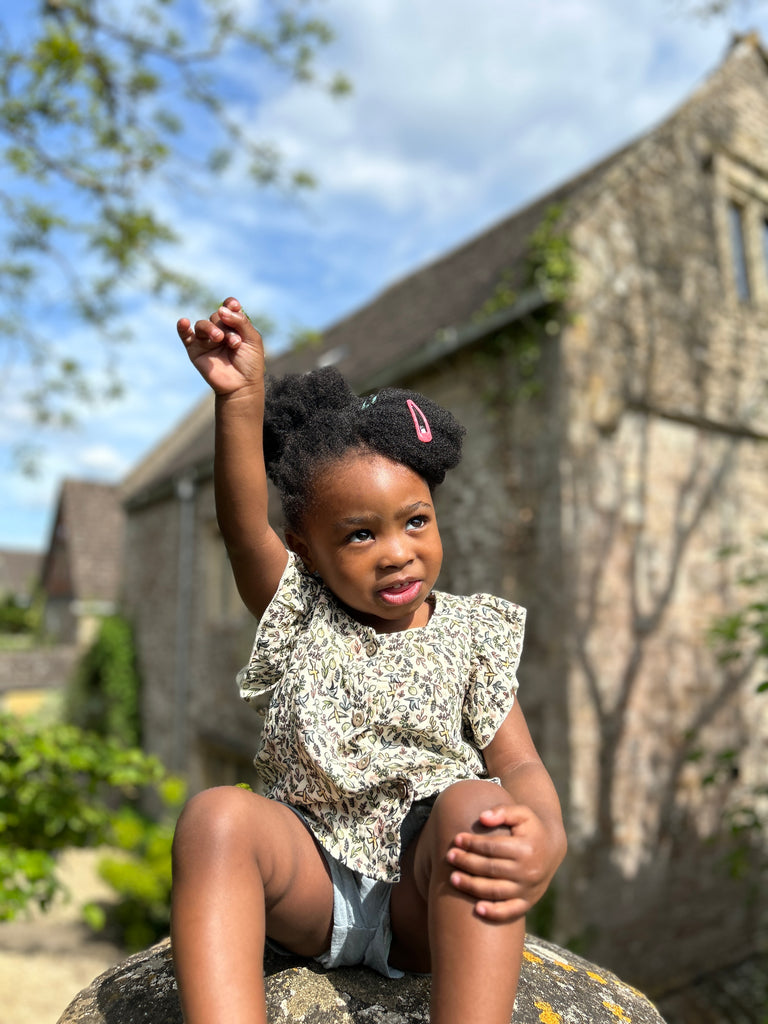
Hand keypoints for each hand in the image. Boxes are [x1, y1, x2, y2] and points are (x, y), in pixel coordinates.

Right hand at [177, 297, 265, 395]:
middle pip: (217, 316)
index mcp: (234, 327)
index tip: (235, 306)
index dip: (230, 304)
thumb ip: (241, 322)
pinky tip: (184, 322)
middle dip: (226, 325)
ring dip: (211, 328)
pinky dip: (182, 328)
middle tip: (235, 342)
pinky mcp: (195, 351)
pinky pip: (185, 336)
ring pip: (202, 324)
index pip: (229, 308)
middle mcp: (219, 331)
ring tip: (219, 338)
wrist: (242, 386)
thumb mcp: (253, 339)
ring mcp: (206, 341)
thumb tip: (221, 309)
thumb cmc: (250, 363)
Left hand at [445, 803, 561, 921]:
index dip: (473, 843)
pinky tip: (477, 909)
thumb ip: (503, 811)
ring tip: (453, 877)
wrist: (551, 849)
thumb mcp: (522, 813)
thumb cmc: (530, 828)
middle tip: (449, 856)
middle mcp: (528, 871)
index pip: (493, 847)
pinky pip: (510, 912)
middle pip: (490, 869)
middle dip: (467, 862)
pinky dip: (494, 913)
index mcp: (526, 849)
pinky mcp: (528, 902)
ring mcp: (528, 889)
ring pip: (495, 890)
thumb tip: (482, 818)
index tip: (457, 839)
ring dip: (472, 886)